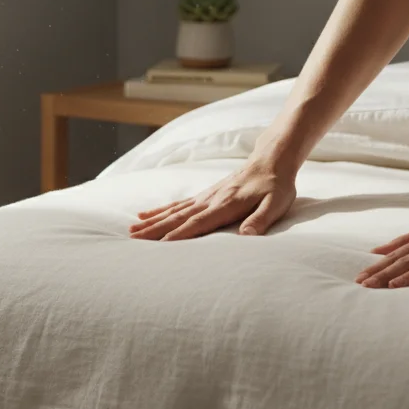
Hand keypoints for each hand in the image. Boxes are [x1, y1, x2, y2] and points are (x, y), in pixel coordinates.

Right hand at [129, 153, 297, 240]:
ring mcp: (204, 197)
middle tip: (133, 240)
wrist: (271, 160)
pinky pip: (177, 204)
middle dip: (155, 230)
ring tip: (132, 230)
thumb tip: (247, 236)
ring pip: (173, 211)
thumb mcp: (275, 204)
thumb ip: (260, 220)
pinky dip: (159, 210)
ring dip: (152, 221)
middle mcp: (209, 200)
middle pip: (177, 218)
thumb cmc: (276, 186)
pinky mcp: (204, 195)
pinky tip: (145, 214)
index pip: (197, 223)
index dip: (178, 236)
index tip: (159, 248)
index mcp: (225, 205)